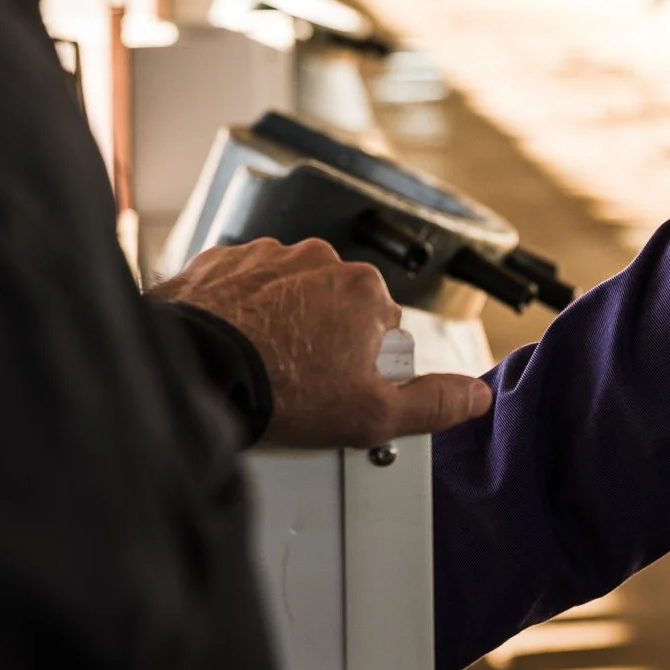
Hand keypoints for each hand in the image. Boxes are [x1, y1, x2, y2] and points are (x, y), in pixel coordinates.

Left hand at [151, 238, 492, 447]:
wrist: (193, 370)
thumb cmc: (278, 389)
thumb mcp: (371, 415)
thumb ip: (433, 403)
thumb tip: (476, 396)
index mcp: (364, 289)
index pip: (384, 329)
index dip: (365, 366)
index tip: (338, 389)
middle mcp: (319, 259)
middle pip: (338, 305)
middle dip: (326, 337)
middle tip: (300, 381)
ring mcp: (267, 255)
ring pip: (291, 292)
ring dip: (284, 320)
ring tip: (263, 364)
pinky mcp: (222, 260)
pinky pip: (244, 284)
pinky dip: (241, 308)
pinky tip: (235, 343)